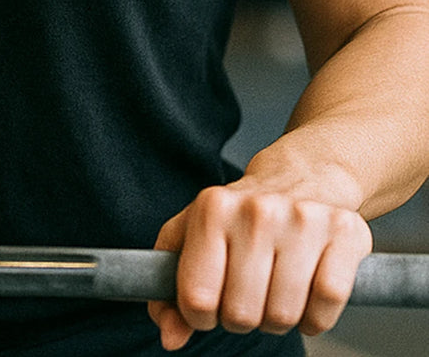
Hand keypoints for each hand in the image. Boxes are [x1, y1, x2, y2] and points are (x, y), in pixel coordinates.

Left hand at [148, 181, 372, 350]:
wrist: (302, 177)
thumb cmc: (240, 217)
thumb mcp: (192, 236)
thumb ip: (169, 288)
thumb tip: (169, 336)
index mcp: (213, 208)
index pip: (197, 298)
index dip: (200, 316)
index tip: (210, 305)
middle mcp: (257, 210)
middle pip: (242, 314)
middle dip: (242, 318)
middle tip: (248, 294)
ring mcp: (304, 219)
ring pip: (284, 315)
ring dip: (279, 319)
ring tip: (276, 290)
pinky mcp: (345, 231)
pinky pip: (327, 304)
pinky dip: (316, 317)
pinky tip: (307, 295)